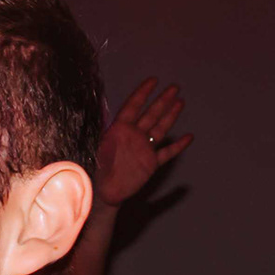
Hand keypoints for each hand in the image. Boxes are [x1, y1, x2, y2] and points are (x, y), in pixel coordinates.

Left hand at [90, 78, 193, 213]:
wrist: (103, 194)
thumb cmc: (94, 172)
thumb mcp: (93, 152)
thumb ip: (96, 137)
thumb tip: (86, 122)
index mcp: (118, 130)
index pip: (132, 107)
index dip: (142, 93)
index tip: (153, 80)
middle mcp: (133, 136)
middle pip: (150, 114)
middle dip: (162, 100)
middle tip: (174, 87)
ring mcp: (143, 148)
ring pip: (160, 129)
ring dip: (170, 115)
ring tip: (180, 101)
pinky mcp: (150, 163)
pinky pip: (167, 153)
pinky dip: (177, 146)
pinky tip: (188, 137)